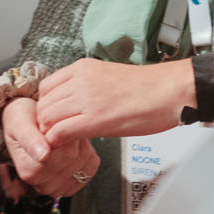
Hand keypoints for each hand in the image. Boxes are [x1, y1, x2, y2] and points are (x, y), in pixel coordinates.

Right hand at [2, 96, 99, 198]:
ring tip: (60, 135)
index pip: (63, 151)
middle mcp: (43, 185)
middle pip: (73, 156)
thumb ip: (29, 139)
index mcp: (29, 172)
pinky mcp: (73, 184)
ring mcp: (59, 187)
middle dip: (69, 137)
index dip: (61, 132)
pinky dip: (86, 150)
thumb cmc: (21, 121)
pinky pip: (91, 165)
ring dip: (78, 142)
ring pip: (83, 159)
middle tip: (54, 127)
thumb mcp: (20, 123)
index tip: (49, 124)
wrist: (25, 122)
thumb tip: (43, 156)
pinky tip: (72, 144)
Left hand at [36, 57, 190, 144]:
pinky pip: (61, 130)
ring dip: (50, 131)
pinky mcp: (96, 119)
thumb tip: (74, 103)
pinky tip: (67, 145)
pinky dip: (58, 140)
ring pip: (48, 116)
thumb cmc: (147, 88)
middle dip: (46, 120)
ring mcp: (86, 98)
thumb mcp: (107, 76)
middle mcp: (80, 80)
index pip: (46, 87)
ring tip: (63, 141)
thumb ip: (86, 86)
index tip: (54, 117)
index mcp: (81, 67)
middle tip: (56, 132)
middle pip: (44, 103)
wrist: (169, 91)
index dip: (47, 105)